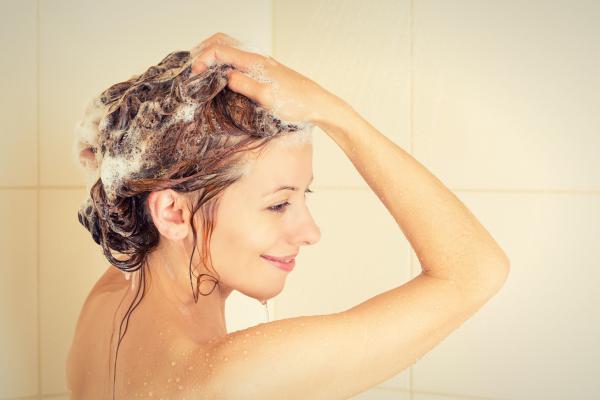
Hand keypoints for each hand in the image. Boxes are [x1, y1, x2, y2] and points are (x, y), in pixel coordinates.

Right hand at [189, 32, 339, 124]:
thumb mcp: (267, 98)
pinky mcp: (265, 73)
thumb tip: (225, 77)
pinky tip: (223, 79)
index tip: (195, 75)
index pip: (220, 50)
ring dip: (214, 57)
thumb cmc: (296, 104)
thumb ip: (245, 85)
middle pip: (224, 44)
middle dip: (205, 52)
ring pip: (231, 52)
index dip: (203, 59)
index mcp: (254, 63)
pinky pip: (239, 62)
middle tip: (194, 69)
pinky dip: (225, 65)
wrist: (318, 106)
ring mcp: (261, 66)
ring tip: (203, 73)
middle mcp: (257, 60)